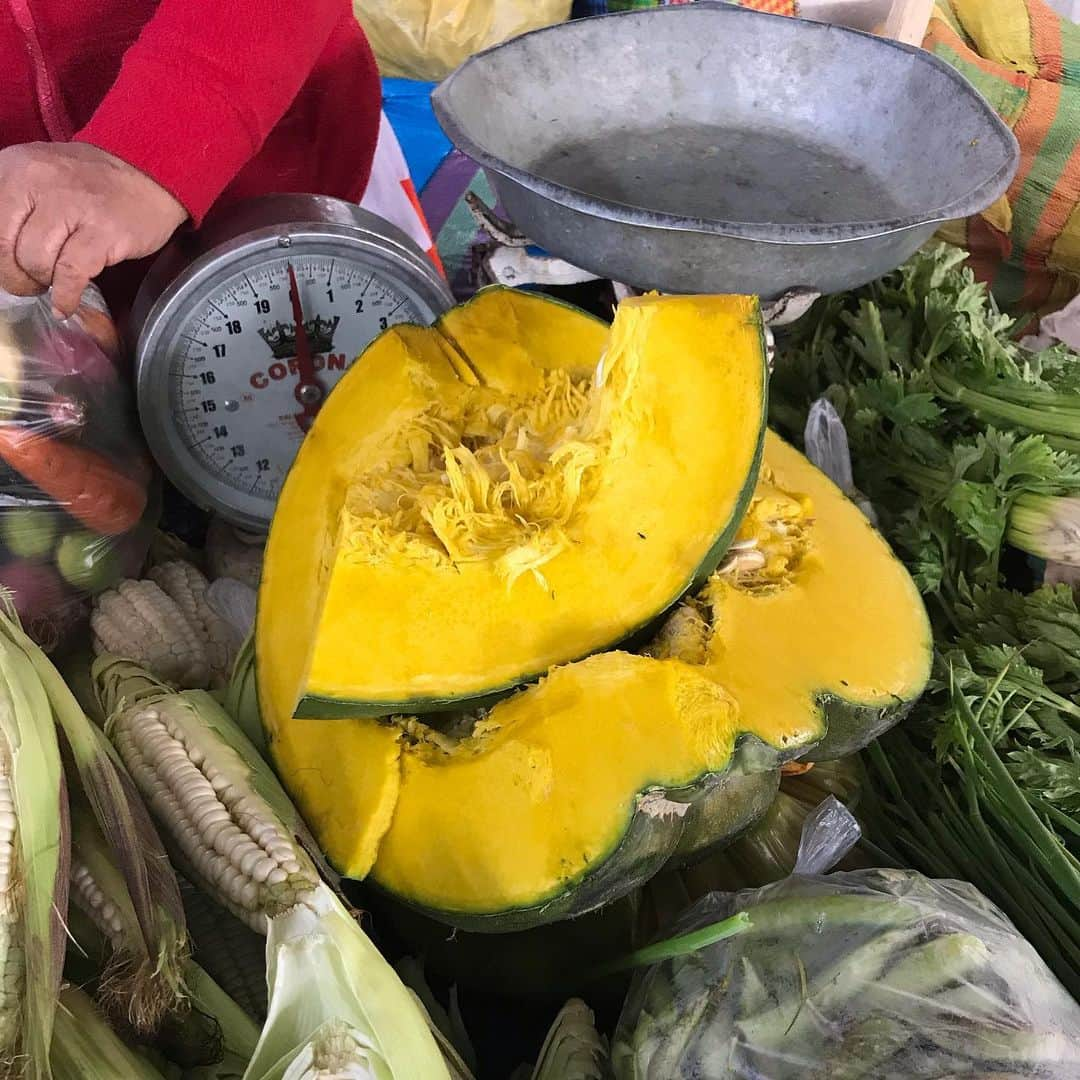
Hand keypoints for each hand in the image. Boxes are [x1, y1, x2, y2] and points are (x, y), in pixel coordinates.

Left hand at [0, 142, 187, 316]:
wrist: (147, 174)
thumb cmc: (90, 181)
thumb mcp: (37, 175)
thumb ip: (13, 204)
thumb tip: (1, 254)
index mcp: (14, 167)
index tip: (11, 268)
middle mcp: (37, 181)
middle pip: (6, 248)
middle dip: (16, 276)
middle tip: (31, 283)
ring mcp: (72, 206)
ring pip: (37, 263)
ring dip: (44, 282)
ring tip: (55, 282)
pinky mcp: (102, 232)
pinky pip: (70, 275)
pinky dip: (65, 296)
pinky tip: (66, 304)